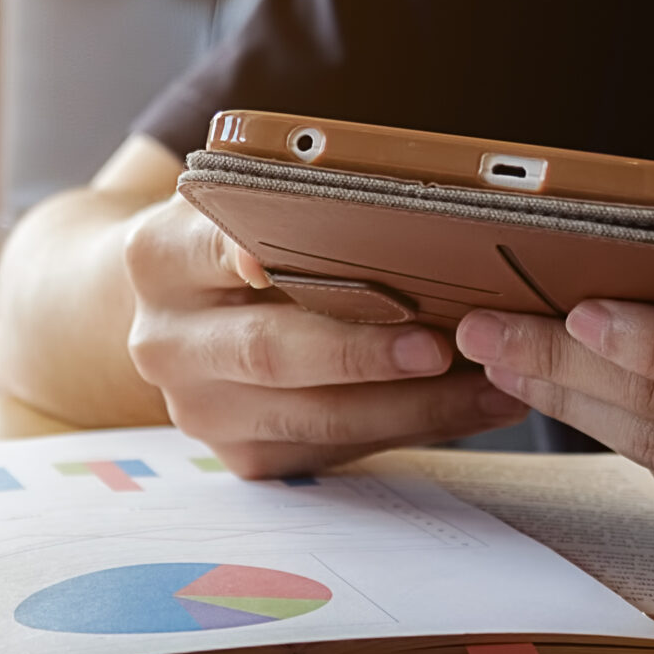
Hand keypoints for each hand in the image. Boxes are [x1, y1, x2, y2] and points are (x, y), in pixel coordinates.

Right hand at [121, 193, 526, 473]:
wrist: (188, 315)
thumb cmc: (243, 243)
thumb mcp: (240, 203)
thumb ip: (281, 198)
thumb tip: (392, 203)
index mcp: (158, 260)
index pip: (209, 251)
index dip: (243, 255)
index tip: (276, 261)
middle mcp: (164, 342)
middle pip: (268, 352)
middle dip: (361, 352)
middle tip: (440, 345)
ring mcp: (200, 409)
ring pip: (314, 418)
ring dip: (413, 406)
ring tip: (494, 383)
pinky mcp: (243, 454)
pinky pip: (336, 450)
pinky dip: (413, 428)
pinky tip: (474, 405)